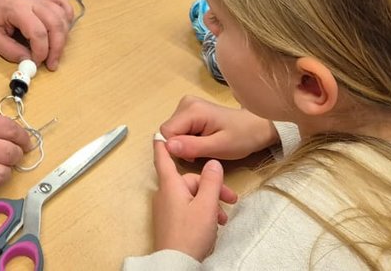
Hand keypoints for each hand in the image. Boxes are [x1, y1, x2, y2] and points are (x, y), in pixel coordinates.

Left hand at [0, 0, 74, 69]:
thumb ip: (9, 50)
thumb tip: (28, 62)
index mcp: (17, 9)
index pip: (38, 32)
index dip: (40, 52)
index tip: (35, 63)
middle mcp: (32, 1)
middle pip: (55, 24)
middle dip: (57, 48)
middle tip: (51, 64)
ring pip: (62, 16)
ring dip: (63, 36)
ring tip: (54, 52)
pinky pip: (63, 4)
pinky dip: (67, 17)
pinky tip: (62, 30)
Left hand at [151, 143, 232, 259]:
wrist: (176, 264)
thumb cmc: (190, 233)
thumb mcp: (206, 205)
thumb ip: (211, 182)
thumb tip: (212, 163)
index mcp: (170, 186)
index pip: (164, 159)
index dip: (164, 146)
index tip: (160, 133)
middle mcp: (165, 195)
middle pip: (189, 181)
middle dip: (211, 188)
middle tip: (230, 200)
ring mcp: (167, 209)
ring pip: (192, 197)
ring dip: (209, 204)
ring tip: (223, 218)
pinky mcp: (171, 222)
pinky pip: (188, 209)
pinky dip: (202, 213)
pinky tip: (214, 225)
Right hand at [159, 95, 278, 161]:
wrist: (256, 127)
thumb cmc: (242, 137)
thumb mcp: (219, 147)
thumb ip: (192, 147)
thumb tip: (167, 146)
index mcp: (192, 110)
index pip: (166, 132)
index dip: (177, 148)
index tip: (195, 155)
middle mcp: (186, 103)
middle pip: (169, 131)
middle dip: (181, 146)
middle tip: (203, 150)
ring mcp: (187, 104)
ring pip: (173, 131)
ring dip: (185, 143)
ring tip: (205, 145)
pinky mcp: (190, 110)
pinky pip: (179, 129)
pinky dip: (188, 139)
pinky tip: (203, 139)